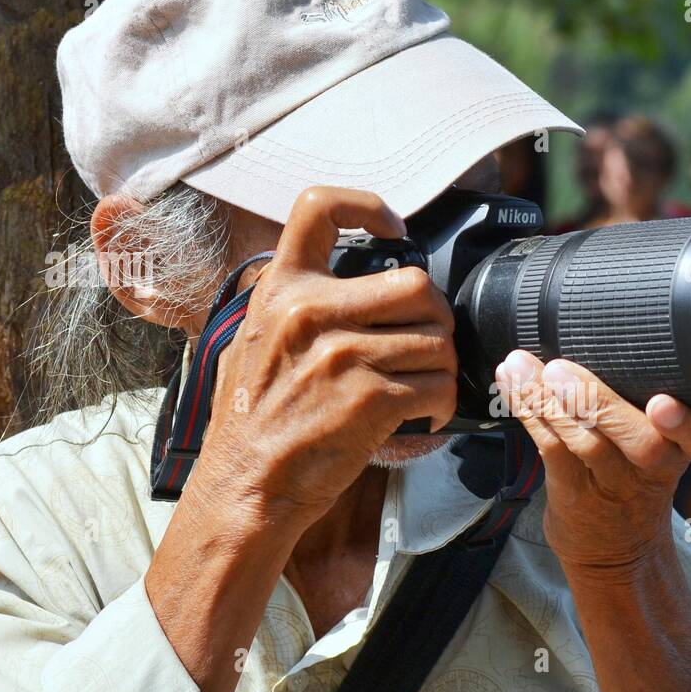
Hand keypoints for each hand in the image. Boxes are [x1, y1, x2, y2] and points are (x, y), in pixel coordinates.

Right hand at [191, 186, 457, 531]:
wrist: (246, 485)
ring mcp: (343, 355)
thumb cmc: (252, 422)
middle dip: (436, 315)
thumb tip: (339, 284)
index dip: (369, 206)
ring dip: (443, 367)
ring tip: (424, 386)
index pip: (319, 208)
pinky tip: (424, 414)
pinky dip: (442, 403)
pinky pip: (438, 386)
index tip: (394, 229)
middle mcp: (311, 312)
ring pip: (438, 339)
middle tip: (427, 340)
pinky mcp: (370, 399)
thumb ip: (292, 306)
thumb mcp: (251, 341)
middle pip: (416, 284)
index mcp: (281, 290)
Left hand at [493, 349, 690, 571]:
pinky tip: (511, 385)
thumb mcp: (660, 447)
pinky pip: (552, 452)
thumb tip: (591, 329)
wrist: (618, 553)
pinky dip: (529, 414)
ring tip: (519, 367)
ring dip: (545, 401)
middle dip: (596, 400)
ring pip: (585, 442)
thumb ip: (640, 401)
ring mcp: (616, 488)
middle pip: (638, 438)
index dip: (689, 426)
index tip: (663, 407)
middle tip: (558, 369)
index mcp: (686, 449)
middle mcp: (657, 469)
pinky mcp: (577, 497)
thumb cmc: (635, 479)